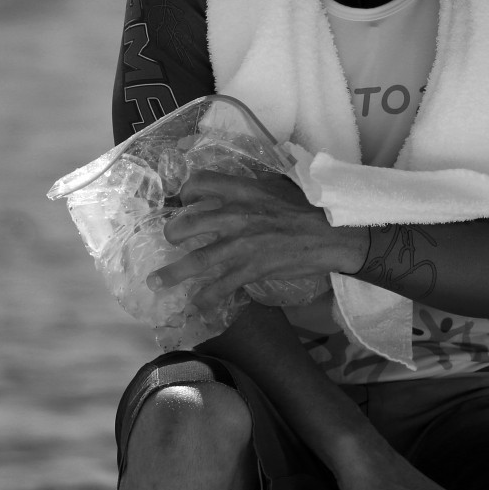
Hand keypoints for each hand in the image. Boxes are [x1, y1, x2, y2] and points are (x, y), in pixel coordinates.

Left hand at [146, 171, 366, 309]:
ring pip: (197, 260)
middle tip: (170, 241)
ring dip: (173, 274)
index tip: (184, 201)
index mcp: (243, 190)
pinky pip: (221, 287)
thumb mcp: (279, 184)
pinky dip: (206, 299)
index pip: (201, 182)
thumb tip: (241, 183)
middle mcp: (235, 215)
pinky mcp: (251, 269)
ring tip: (156, 282)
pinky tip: (196, 306)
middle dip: (172, 234)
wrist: (332, 234)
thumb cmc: (308, 208)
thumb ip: (254, 184)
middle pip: (188, 223)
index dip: (186, 191)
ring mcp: (241, 244)